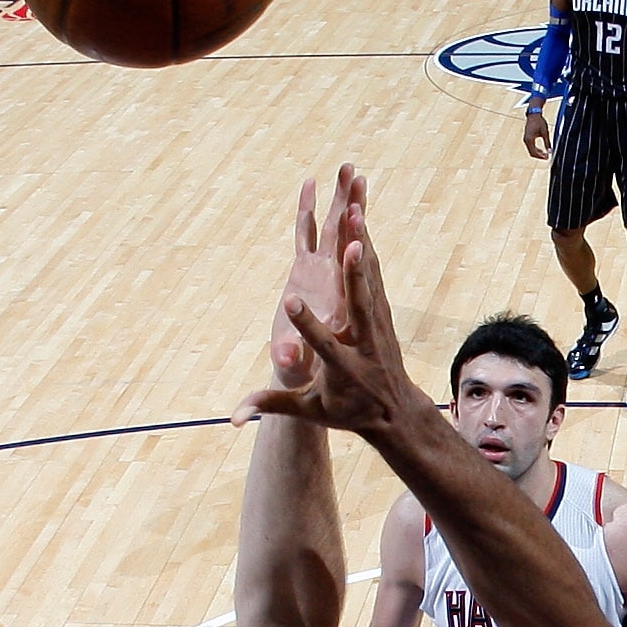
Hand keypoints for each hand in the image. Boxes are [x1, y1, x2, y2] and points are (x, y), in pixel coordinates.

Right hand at [231, 174, 410, 439]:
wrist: (392, 412)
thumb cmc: (345, 412)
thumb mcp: (309, 413)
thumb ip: (272, 406)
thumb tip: (234, 416)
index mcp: (343, 368)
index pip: (320, 344)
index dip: (304, 324)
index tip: (289, 301)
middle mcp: (364, 341)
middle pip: (358, 302)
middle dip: (354, 273)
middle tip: (350, 242)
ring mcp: (377, 324)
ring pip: (370, 279)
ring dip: (364, 245)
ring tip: (357, 210)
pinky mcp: (382, 311)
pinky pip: (373, 272)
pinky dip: (366, 245)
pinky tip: (362, 216)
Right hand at [523, 109, 550, 159]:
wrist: (533, 114)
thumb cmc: (539, 121)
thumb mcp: (545, 133)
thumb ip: (547, 143)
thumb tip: (550, 151)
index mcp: (529, 140)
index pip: (534, 153)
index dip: (541, 156)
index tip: (547, 158)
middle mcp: (526, 140)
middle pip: (532, 153)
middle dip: (539, 156)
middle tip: (547, 157)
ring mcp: (525, 139)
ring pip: (531, 150)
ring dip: (538, 153)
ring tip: (545, 154)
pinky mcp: (526, 138)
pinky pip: (530, 147)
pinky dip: (535, 149)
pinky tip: (541, 150)